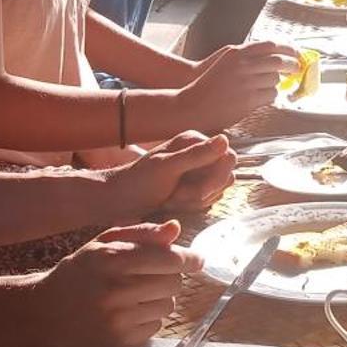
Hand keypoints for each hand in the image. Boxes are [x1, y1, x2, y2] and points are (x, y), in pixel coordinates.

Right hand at [30, 220, 202, 346]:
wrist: (44, 311)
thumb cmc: (79, 271)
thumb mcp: (104, 243)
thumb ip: (142, 233)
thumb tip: (176, 228)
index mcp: (112, 259)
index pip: (169, 259)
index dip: (189, 259)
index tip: (197, 260)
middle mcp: (116, 289)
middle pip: (173, 283)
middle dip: (170, 277)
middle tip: (154, 275)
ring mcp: (117, 318)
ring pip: (167, 306)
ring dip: (160, 298)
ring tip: (138, 293)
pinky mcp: (118, 341)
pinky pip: (155, 327)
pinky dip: (149, 318)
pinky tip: (129, 311)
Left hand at [99, 132, 234, 221]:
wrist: (118, 201)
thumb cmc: (138, 182)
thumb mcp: (167, 168)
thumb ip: (196, 155)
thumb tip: (225, 139)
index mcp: (194, 141)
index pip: (228, 157)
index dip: (217, 177)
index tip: (198, 191)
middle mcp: (198, 153)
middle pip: (225, 176)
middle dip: (202, 191)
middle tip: (175, 195)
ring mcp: (196, 171)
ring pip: (217, 190)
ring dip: (194, 200)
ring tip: (170, 199)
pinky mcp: (192, 187)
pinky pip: (208, 200)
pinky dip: (191, 206)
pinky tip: (172, 203)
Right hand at [175, 41, 297, 130]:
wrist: (193, 104)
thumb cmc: (209, 83)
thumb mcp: (226, 61)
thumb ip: (246, 56)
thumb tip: (271, 55)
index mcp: (237, 52)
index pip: (271, 45)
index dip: (287, 48)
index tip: (296, 53)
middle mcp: (243, 65)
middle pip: (278, 61)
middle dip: (292, 65)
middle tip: (297, 68)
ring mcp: (246, 82)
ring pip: (275, 80)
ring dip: (277, 83)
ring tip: (270, 86)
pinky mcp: (249, 100)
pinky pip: (271, 95)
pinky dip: (271, 96)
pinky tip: (264, 98)